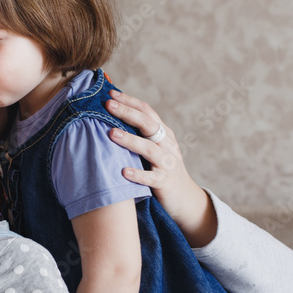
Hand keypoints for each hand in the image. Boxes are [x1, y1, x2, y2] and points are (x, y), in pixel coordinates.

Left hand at [105, 89, 216, 247]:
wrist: (184, 198)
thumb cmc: (161, 170)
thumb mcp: (154, 148)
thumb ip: (140, 134)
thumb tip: (112, 117)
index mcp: (163, 134)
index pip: (146, 111)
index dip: (129, 101)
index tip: (110, 93)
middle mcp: (167, 145)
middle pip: (148, 124)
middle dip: (127, 113)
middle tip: (108, 105)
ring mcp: (167, 164)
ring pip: (149, 149)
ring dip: (129, 140)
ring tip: (111, 133)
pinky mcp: (165, 183)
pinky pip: (151, 178)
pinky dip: (138, 174)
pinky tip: (123, 171)